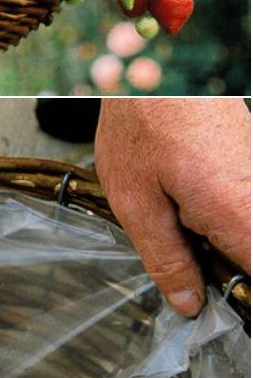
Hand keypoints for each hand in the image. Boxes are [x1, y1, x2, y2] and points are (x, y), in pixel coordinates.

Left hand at [95, 98, 249, 316]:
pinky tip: (188, 201)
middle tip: (185, 269)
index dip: (238, 301)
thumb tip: (188, 303)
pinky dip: (221, 214)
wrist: (158, 69)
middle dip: (224, 270)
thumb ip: (166, 258)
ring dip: (221, 242)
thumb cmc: (142, 124)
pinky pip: (244, 206)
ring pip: (247, 232)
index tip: (210, 308)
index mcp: (240, 216)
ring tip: (180, 222)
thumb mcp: (136, 201)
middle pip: (251, 256)